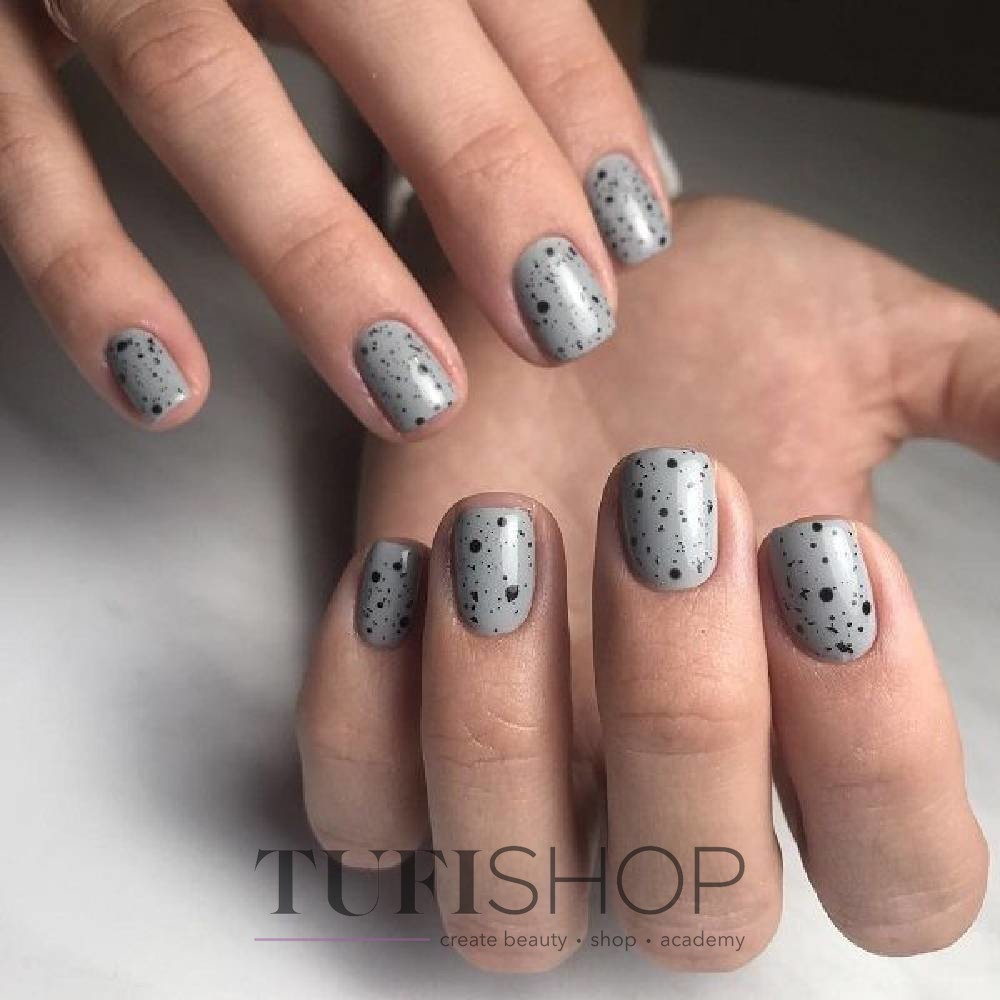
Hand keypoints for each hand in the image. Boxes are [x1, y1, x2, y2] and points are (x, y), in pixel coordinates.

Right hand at [0, 0, 669, 434]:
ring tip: (414, 392)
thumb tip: (608, 166)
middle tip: (557, 322)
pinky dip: (86, 272)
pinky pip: (17, 156)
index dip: (573, 102)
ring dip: (317, 255)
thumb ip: (474, 37)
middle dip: (479, 171)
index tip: (630, 235)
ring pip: (197, 87)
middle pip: (372, 10)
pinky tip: (169, 385)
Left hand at [297, 196, 996, 969]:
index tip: (824, 555)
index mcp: (798, 715)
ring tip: (508, 527)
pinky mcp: (388, 718)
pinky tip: (401, 563)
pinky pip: (360, 813)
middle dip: (689, 710)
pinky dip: (366, 712)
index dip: (882, 752)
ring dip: (505, 725)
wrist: (540, 279)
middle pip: (699, 911)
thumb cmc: (699, 314)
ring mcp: (515, 762)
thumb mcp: (873, 340)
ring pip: (511, 907)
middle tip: (668, 500)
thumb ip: (998, 400)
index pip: (898, 881)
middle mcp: (657, 770)